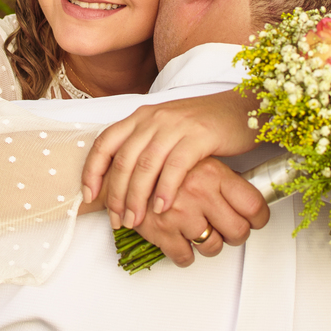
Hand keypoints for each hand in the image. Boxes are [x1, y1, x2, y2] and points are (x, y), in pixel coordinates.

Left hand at [82, 90, 260, 229]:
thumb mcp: (165, 130)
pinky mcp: (198, 135)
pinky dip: (165, 189)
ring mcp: (175, 125)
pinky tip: (162, 207)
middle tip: (118, 220)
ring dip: (137, 197)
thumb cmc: (202, 125)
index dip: (93, 171)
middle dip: (116, 194)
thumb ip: (142, 147)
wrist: (240, 109)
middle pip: (124, 160)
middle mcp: (153, 118)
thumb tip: (120, 180)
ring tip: (136, 221)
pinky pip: (175, 166)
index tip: (90, 197)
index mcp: (140, 116)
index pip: (105, 143)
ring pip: (145, 165)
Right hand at [131, 158, 269, 267]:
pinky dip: (185, 254)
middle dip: (234, 234)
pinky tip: (181, 239)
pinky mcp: (161, 231)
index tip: (255, 220)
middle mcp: (200, 193)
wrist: (122, 167)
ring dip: (209, 245)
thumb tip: (250, 202)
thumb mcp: (200, 160)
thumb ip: (224, 180)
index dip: (259, 219)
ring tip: (200, 230)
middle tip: (227, 228)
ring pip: (212, 247)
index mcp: (214, 173)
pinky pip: (185, 257)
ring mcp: (180, 213)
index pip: (253, 205)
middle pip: (238, 231)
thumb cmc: (162, 165)